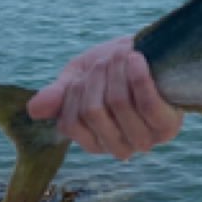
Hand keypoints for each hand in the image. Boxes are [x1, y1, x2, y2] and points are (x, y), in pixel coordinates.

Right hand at [26, 35, 182, 159]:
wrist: (158, 54)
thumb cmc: (117, 67)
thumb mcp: (82, 76)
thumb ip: (60, 94)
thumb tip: (34, 109)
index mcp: (95, 140)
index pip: (70, 123)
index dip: (74, 92)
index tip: (85, 73)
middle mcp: (119, 147)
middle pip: (93, 111)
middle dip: (97, 77)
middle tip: (107, 58)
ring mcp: (145, 140)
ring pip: (119, 104)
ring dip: (118, 71)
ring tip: (124, 54)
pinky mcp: (167, 127)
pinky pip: (147, 104)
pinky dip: (139, 78)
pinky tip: (136, 58)